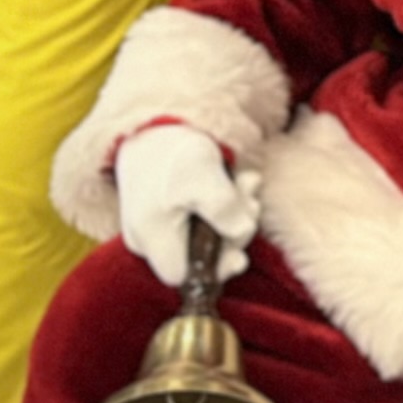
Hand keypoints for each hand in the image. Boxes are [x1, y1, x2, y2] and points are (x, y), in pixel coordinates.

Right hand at [113, 121, 257, 285]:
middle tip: (252, 204)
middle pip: (200, 257)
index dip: (215, 270)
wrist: (153, 125)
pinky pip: (202, 219)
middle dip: (234, 232)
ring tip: (249, 182)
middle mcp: (150, 239)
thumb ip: (223, 209)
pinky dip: (227, 203)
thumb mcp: (203, 177)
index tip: (240, 253)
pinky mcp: (170, 211)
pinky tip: (243, 181)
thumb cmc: (173, 152)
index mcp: (151, 238)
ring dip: (236, 212)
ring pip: (206, 235)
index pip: (183, 277)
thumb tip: (242, 233)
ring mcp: (159, 226)